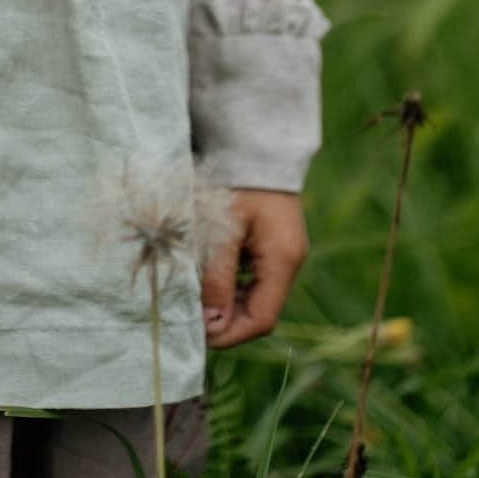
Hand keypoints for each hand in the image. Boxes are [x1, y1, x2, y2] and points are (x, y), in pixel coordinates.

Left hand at [201, 189, 308, 347]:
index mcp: (283, 260)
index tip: (196, 335)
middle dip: (225, 321)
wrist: (256, 143)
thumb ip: (217, 276)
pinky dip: (231, 284)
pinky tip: (207, 279)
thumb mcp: (224, 229)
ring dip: (226, 303)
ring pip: (255, 296)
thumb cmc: (238, 180)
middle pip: (259, 311)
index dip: (229, 333)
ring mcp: (283, 253)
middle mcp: (289, 262)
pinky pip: (253, 277)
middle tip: (189, 319)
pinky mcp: (273, 244)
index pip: (261, 319)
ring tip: (194, 302)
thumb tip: (210, 324)